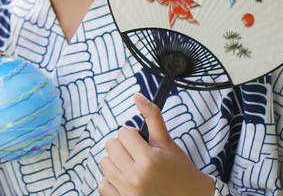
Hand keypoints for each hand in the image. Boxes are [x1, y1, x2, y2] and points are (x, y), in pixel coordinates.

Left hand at [98, 93, 214, 195]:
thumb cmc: (180, 171)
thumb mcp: (168, 143)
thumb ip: (152, 116)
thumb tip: (137, 95)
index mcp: (149, 160)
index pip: (122, 132)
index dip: (133, 135)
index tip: (143, 144)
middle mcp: (137, 177)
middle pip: (110, 146)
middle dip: (123, 147)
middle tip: (137, 155)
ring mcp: (129, 192)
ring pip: (104, 164)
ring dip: (116, 163)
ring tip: (132, 167)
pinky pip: (102, 185)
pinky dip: (111, 182)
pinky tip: (126, 181)